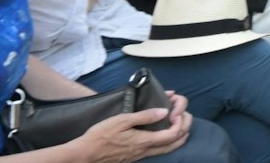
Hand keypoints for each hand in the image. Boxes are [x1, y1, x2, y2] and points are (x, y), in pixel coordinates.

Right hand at [75, 90, 189, 161]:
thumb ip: (144, 116)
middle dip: (185, 129)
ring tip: (178, 122)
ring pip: (167, 149)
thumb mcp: (121, 120)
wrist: (84, 154)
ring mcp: (140, 155)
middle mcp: (145, 151)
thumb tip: (163, 112)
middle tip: (184, 115)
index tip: (176, 111)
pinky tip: (160, 132)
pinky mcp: (134, 157)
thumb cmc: (100, 136)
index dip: (180, 122)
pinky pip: (156, 151)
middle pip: (175, 144)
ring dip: (177, 136)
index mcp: (144, 141)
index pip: (173, 134)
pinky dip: (166, 141)